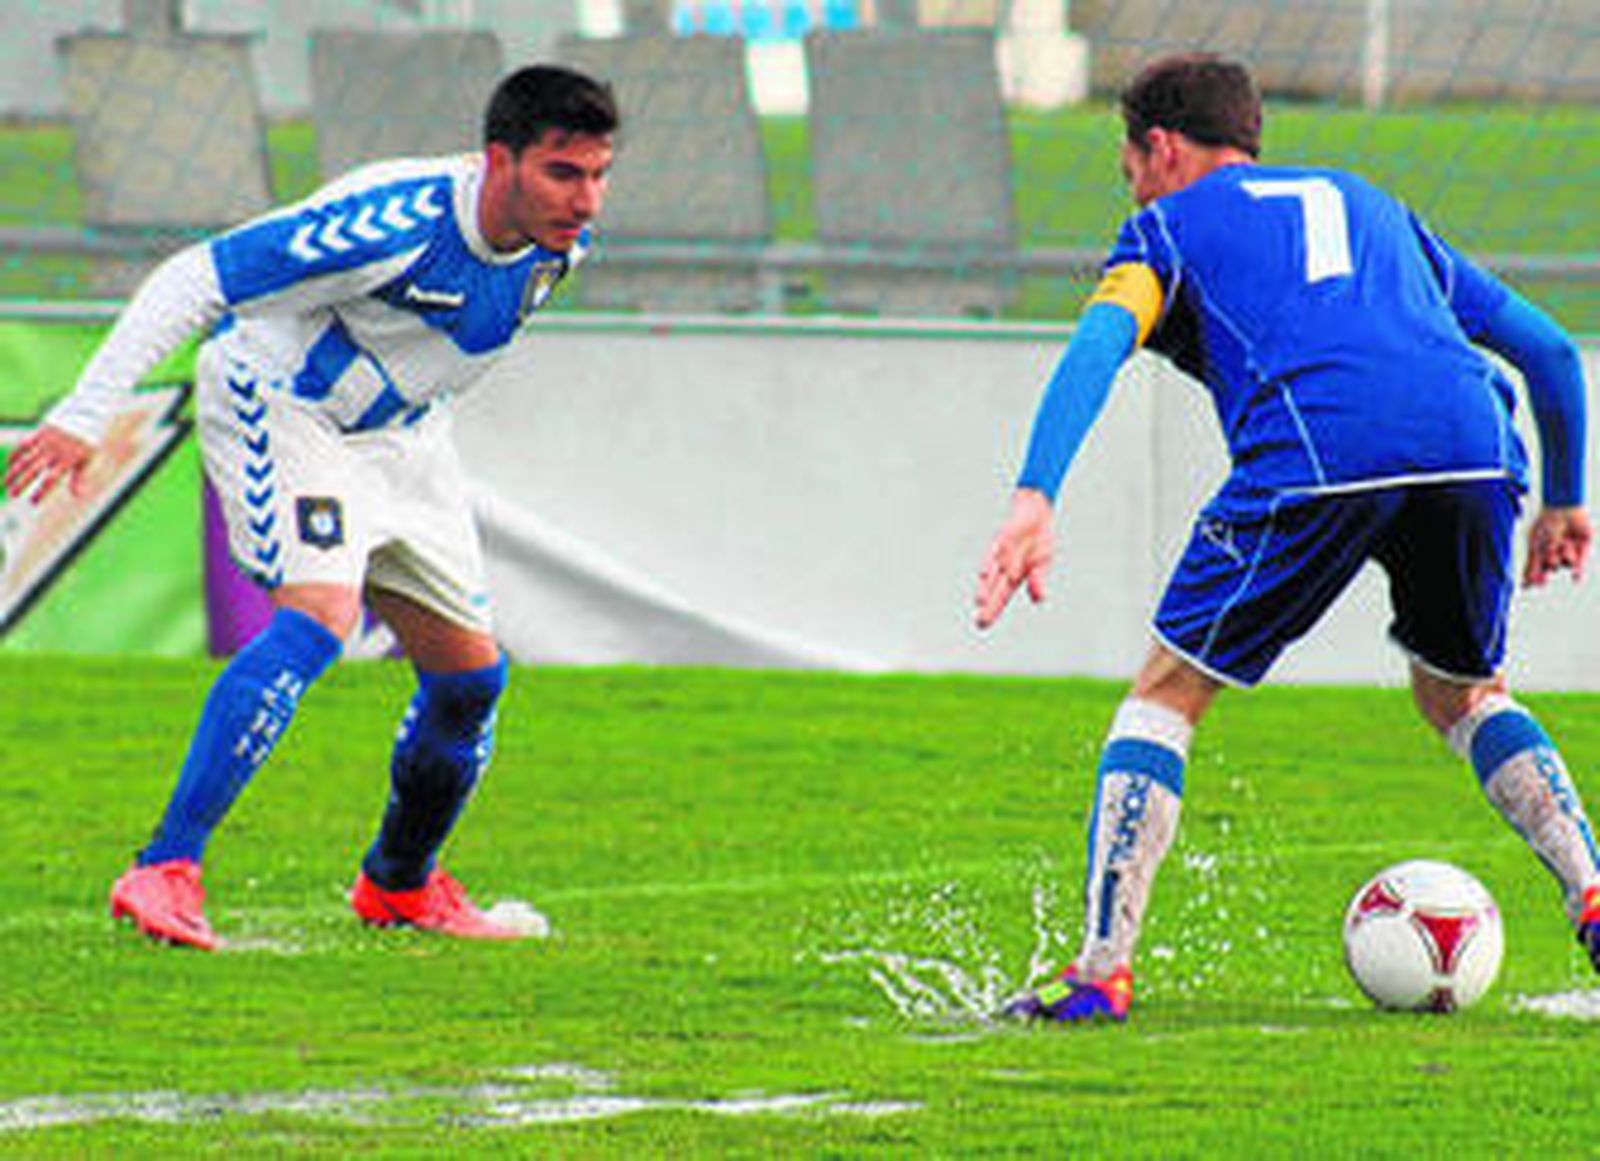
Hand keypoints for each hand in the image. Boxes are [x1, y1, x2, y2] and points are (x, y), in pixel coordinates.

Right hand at [4, 426, 93, 503]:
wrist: (86, 417)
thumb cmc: (87, 443)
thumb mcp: (86, 460)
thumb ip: (78, 478)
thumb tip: (77, 496)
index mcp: (66, 460)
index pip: (51, 479)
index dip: (42, 492)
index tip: (33, 503)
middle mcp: (53, 451)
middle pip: (34, 470)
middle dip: (22, 483)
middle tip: (12, 495)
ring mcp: (45, 442)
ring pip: (26, 458)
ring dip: (14, 471)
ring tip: (6, 482)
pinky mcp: (40, 432)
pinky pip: (25, 443)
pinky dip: (16, 453)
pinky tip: (9, 463)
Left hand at [975, 488, 1054, 628]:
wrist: (1035, 512)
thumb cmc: (1037, 540)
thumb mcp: (1041, 563)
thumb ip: (1038, 581)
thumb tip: (1039, 600)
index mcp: (1014, 575)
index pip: (1001, 596)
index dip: (993, 610)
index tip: (984, 624)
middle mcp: (1004, 566)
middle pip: (994, 589)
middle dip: (989, 605)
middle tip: (980, 623)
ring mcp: (1002, 553)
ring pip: (992, 573)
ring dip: (987, 587)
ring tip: (980, 602)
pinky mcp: (1002, 539)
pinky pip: (996, 551)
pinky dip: (991, 562)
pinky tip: (984, 574)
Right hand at [1523, 505, 1590, 586]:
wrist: (1563, 507)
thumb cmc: (1546, 523)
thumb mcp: (1535, 543)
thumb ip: (1532, 563)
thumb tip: (1525, 582)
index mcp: (1543, 552)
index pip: (1538, 571)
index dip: (1535, 579)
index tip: (1529, 586)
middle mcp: (1557, 553)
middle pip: (1553, 567)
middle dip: (1551, 559)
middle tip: (1551, 550)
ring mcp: (1571, 551)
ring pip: (1567, 563)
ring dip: (1564, 554)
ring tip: (1563, 542)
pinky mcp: (1584, 548)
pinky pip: (1581, 563)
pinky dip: (1579, 571)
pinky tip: (1576, 579)